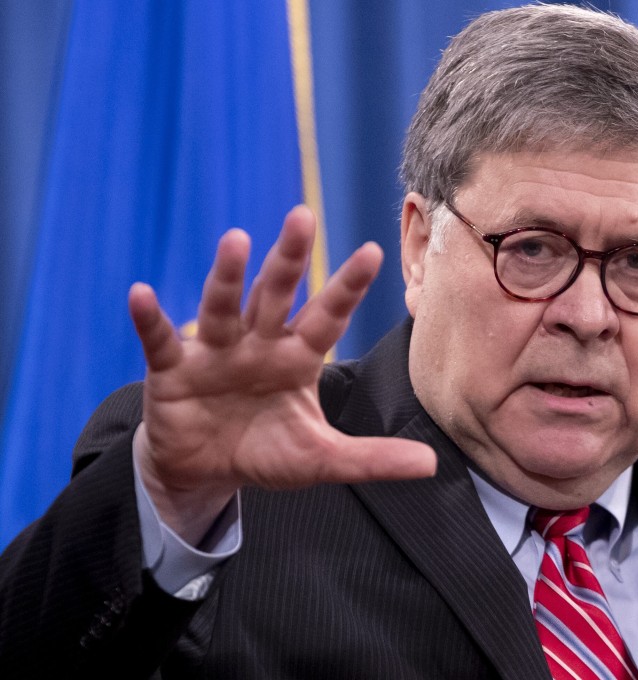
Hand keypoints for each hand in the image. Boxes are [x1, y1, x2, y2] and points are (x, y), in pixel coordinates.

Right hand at [128, 206, 435, 543]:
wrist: (205, 471)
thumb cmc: (266, 452)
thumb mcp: (321, 459)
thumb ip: (372, 458)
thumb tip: (431, 465)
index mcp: (297, 358)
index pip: (328, 316)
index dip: (348, 287)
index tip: (374, 251)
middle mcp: (259, 343)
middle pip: (276, 294)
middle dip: (289, 259)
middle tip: (303, 216)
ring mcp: (215, 352)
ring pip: (224, 306)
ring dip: (227, 276)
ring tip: (236, 239)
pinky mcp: (173, 369)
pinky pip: (162, 340)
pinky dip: (151, 319)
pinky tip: (142, 294)